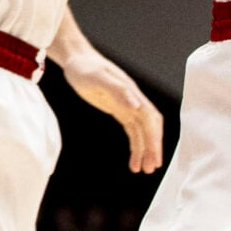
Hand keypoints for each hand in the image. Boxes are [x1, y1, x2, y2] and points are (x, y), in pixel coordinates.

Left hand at [57, 46, 164, 172]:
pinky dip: (135, 146)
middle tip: (151, 168)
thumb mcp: (97, 78)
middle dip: (152, 148)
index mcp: (132, 93)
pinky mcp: (119, 110)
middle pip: (150, 127)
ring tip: (142, 170)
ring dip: (144, 151)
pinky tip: (133, 160)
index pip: (150, 119)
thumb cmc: (85, 68)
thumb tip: (137, 107)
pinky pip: (132, 131)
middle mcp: (134, 100)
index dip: (154, 138)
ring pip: (142, 132)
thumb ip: (118, 91)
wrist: (76, 61)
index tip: (154, 156)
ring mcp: (127, 106)